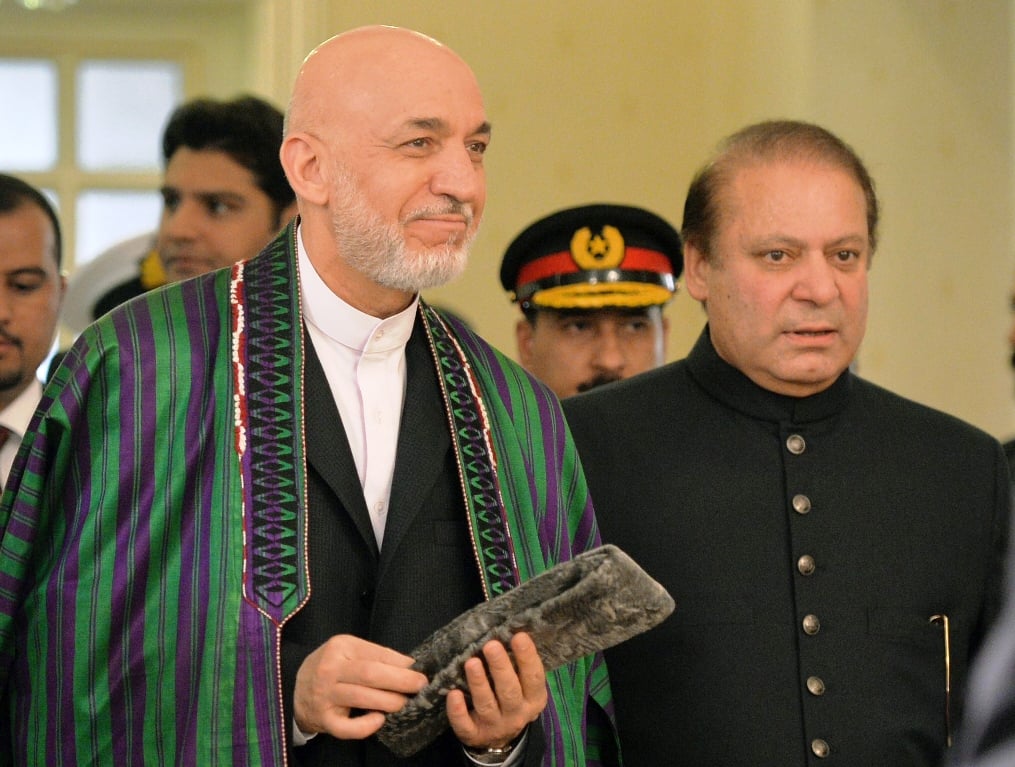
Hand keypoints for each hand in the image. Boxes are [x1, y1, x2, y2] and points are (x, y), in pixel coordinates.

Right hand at [293, 634, 426, 740]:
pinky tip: (379, 720)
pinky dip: (365, 726)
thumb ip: (378, 655)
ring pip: (362, 698)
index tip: (420, 672)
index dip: (401, 664)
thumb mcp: (350, 651)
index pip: (376, 654)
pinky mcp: (324, 720)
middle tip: (420, 686)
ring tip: (405, 703)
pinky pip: (347, 728)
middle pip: (370, 674)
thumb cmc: (332, 667)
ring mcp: (325, 696)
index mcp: (340, 647)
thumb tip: (411, 665)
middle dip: (400, 681)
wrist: (296, 688)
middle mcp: (330, 669)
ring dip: (389, 701)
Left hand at [446, 632, 547, 749]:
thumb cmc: (512, 699)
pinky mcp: (473, 735)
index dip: (527, 657)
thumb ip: (519, 664)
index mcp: (533, 699)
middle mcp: (516, 714)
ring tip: (471, 663)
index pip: (534, 678)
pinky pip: (465, 725)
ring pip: (486, 705)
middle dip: (500, 667)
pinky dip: (458, 711)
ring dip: (479, 684)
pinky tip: (453, 694)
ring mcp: (494, 726)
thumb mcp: (523, 685)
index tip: (519, 636)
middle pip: (509, 691)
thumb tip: (511, 629)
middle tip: (491, 645)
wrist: (500, 740)